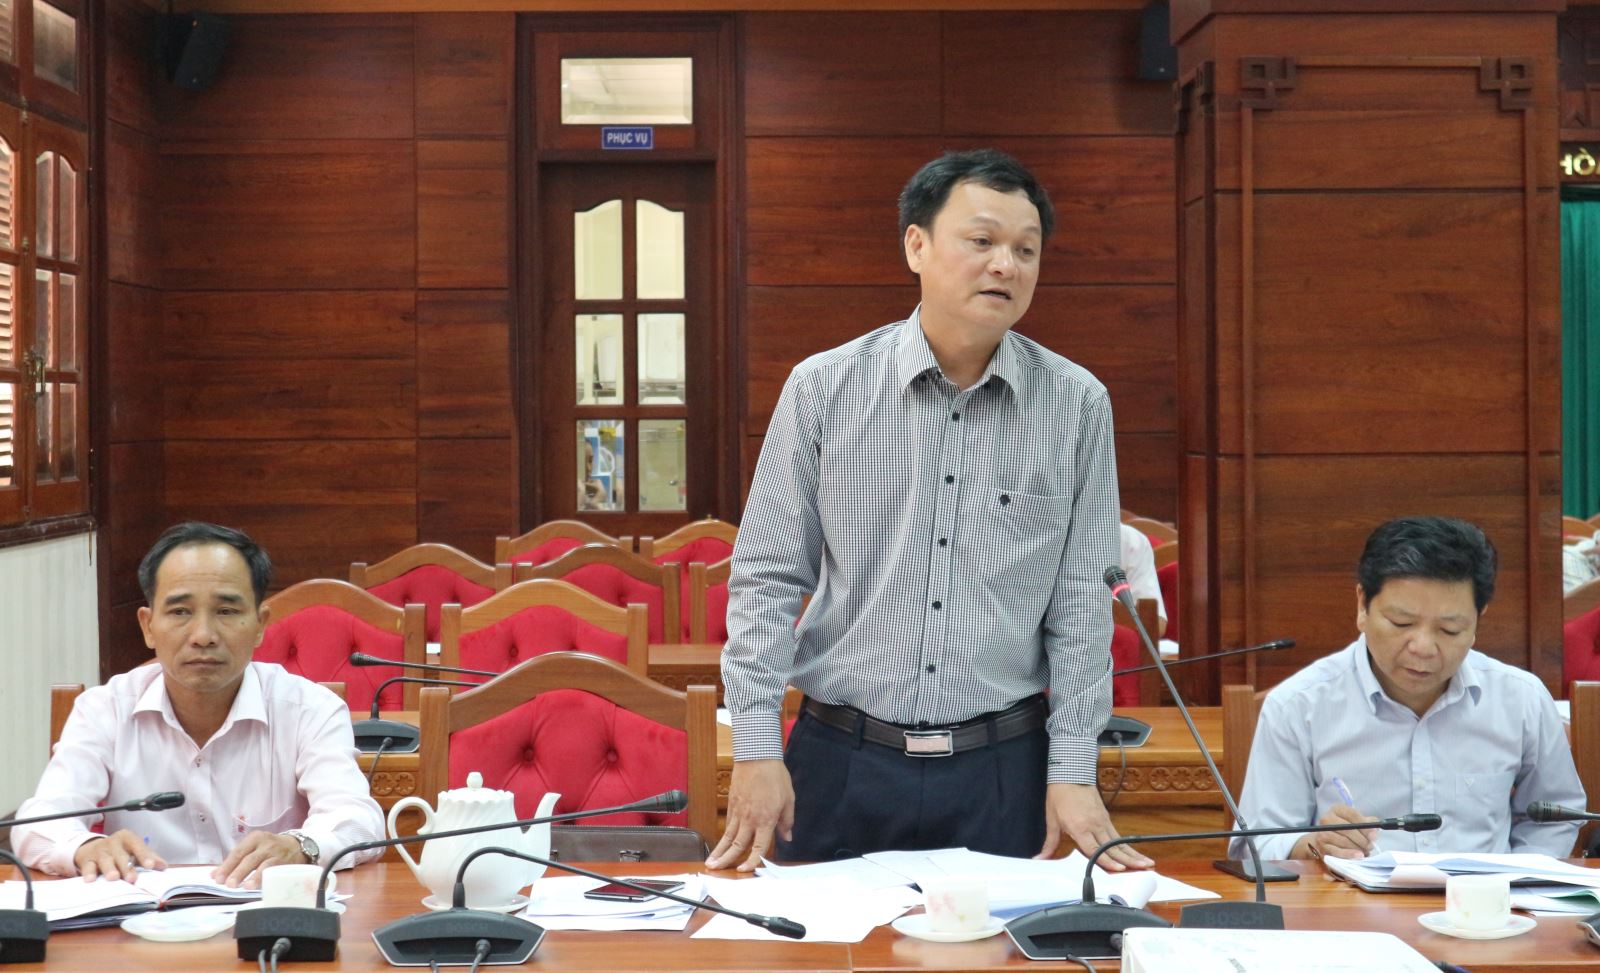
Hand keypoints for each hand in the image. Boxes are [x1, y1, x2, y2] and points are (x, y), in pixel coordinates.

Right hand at [73, 829, 165, 881]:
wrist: (91, 848)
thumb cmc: (119, 851)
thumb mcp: (134, 850)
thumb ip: (149, 857)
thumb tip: (163, 866)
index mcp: (128, 838)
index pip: (138, 846)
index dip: (144, 856)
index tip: (150, 865)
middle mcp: (113, 843)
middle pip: (121, 855)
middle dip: (126, 867)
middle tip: (132, 879)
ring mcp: (99, 851)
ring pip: (105, 860)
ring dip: (109, 869)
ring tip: (113, 878)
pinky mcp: (87, 860)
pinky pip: (88, 866)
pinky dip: (89, 873)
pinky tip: (91, 879)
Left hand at [212, 831, 305, 888]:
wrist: (297, 845)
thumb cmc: (269, 849)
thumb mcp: (253, 848)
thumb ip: (235, 860)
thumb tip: (214, 875)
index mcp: (254, 838)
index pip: (238, 852)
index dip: (227, 866)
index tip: (217, 878)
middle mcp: (265, 844)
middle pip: (249, 859)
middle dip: (238, 872)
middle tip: (229, 885)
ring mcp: (276, 853)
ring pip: (263, 866)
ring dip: (254, 877)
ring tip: (246, 887)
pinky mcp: (286, 863)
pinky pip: (275, 872)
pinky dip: (266, 880)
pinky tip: (260, 887)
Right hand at [705, 759, 793, 871]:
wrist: (757, 756)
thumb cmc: (775, 776)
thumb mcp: (788, 799)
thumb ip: (787, 821)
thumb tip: (788, 837)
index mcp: (765, 819)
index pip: (758, 847)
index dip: (751, 861)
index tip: (744, 870)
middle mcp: (749, 819)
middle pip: (736, 844)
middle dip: (725, 860)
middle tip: (715, 870)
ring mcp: (738, 811)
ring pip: (727, 836)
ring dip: (718, 850)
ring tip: (710, 862)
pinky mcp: (732, 803)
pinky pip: (728, 824)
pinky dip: (723, 835)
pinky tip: (720, 843)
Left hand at [1036, 782, 1154, 870]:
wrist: (1070, 774)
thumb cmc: (1060, 796)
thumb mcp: (1052, 820)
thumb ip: (1050, 843)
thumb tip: (1040, 858)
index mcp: (1080, 828)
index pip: (1095, 849)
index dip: (1107, 861)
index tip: (1120, 869)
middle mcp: (1094, 826)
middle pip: (1114, 847)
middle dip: (1130, 861)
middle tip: (1145, 870)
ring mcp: (1103, 822)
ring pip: (1120, 842)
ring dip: (1134, 854)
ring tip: (1148, 864)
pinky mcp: (1106, 818)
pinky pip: (1118, 836)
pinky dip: (1128, 846)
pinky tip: (1136, 854)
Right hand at [1293, 804, 1377, 860]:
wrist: (1326, 839)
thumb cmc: (1345, 830)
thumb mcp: (1356, 822)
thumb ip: (1367, 822)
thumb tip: (1375, 826)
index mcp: (1337, 809)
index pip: (1353, 815)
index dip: (1365, 826)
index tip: (1374, 835)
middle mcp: (1327, 819)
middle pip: (1348, 829)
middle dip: (1362, 839)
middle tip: (1370, 846)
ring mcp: (1322, 833)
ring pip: (1343, 841)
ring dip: (1357, 848)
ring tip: (1365, 851)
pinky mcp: (1322, 846)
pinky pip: (1337, 852)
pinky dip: (1349, 854)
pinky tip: (1358, 856)